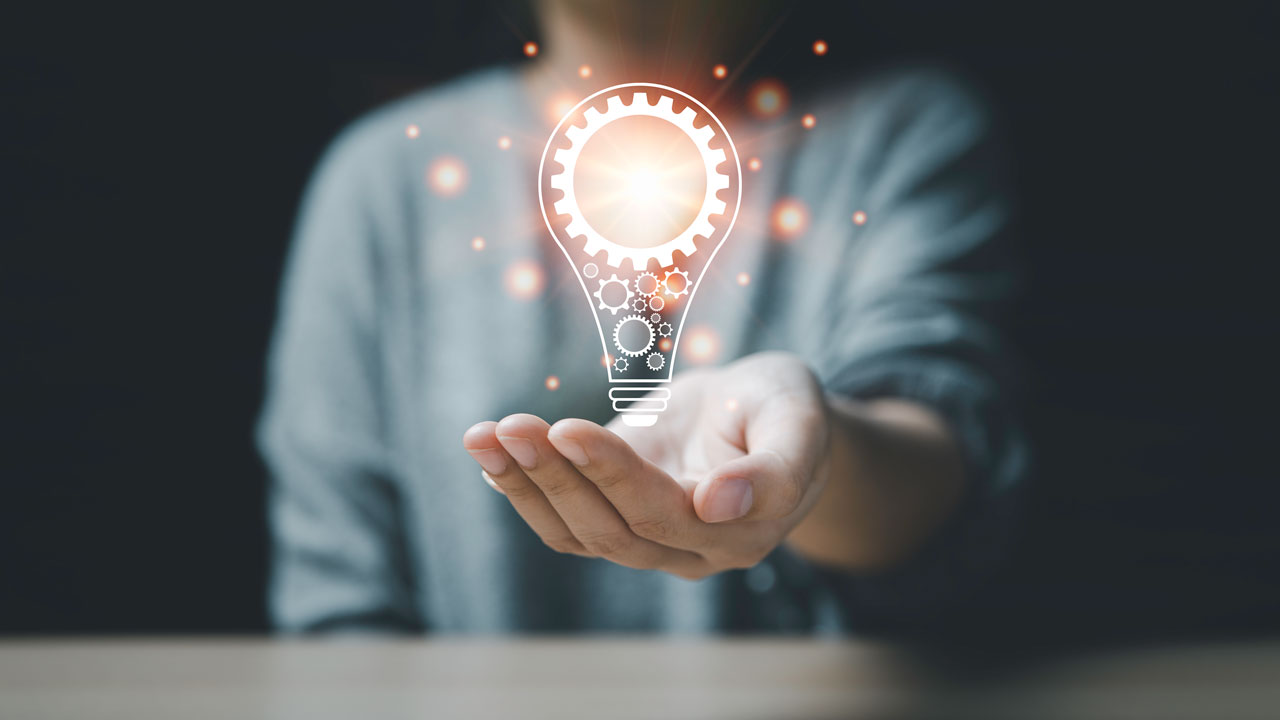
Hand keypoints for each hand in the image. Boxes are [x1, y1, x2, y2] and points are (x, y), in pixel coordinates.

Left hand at [462, 352, 831, 578]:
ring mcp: (650, 539)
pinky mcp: (616, 517)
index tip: (569, 429)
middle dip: (556, 475)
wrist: (765, 417)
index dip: (613, 473)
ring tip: (482, 435)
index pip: (665, 512)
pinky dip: (523, 491)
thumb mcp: (799, 419)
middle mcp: (692, 550)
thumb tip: (718, 505)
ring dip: (525, 486)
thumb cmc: (784, 410)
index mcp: (742, 531)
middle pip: (611, 529)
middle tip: (510, 425)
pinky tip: (489, 456)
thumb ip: (775, 468)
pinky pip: (564, 522)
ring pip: (579, 533)